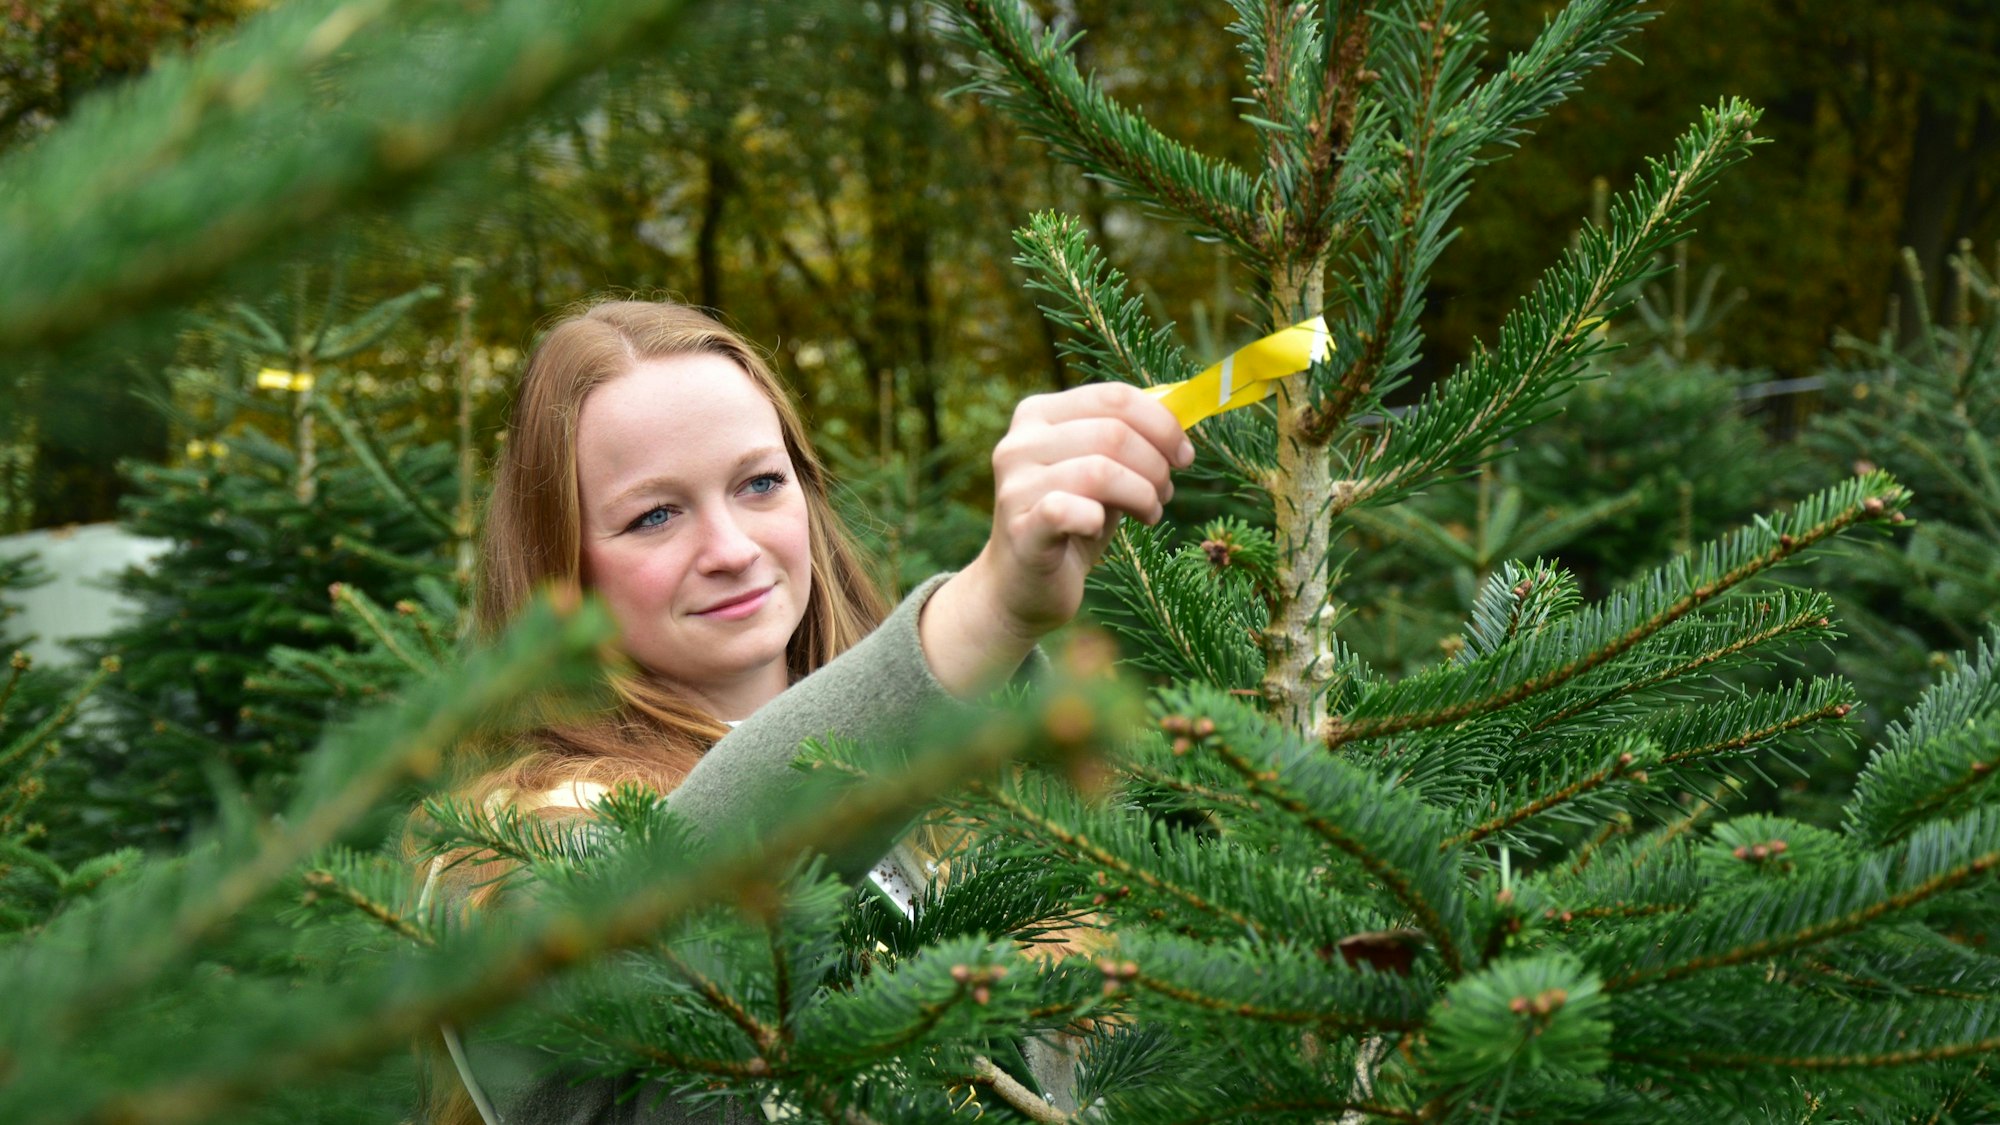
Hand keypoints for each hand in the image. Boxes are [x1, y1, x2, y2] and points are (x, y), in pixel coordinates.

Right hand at [921, 383, 1191, 694]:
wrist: (1022, 583)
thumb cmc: (1072, 519)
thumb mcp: (1102, 469)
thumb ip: (1129, 436)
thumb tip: (1180, 410)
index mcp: (1039, 414)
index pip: (1113, 396)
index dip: (1162, 424)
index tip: (1184, 455)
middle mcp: (1020, 442)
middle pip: (1113, 433)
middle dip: (1156, 465)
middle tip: (1165, 493)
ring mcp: (1015, 485)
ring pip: (1101, 471)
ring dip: (1142, 495)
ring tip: (1148, 514)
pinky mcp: (1020, 528)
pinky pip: (1069, 510)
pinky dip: (1098, 520)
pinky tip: (1099, 529)